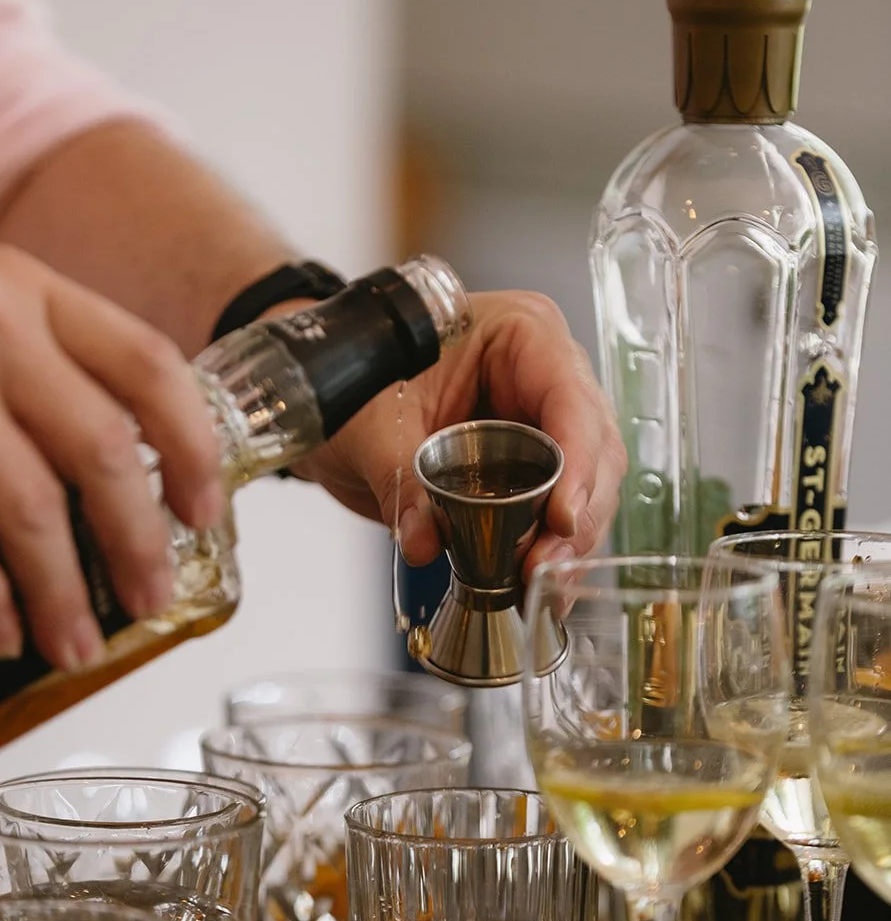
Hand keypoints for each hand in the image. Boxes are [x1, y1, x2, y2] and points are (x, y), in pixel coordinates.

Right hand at [0, 232, 223, 667]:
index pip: (148, 364)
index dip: (193, 446)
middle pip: (102, 448)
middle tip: (151, 598)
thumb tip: (120, 460)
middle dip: (137, 541)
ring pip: (31, 507)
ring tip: (74, 645)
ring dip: (62, 592)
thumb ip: (40, 353)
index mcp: (30, 288)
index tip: (203, 509)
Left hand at [298, 289, 625, 575]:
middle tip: (543, 564)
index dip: (577, 461)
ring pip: (588, 487)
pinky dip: (550, 550)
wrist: (326, 400)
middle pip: (595, 449)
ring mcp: (543, 423)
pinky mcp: (531, 468)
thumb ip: (401, 480)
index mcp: (520, 334)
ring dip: (569, 542)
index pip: (570, 397)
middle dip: (576, 514)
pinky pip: (558, 511)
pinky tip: (537, 586)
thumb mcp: (371, 425)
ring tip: (538, 583)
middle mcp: (545, 376)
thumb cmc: (356, 378)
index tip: (562, 517)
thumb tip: (426, 539)